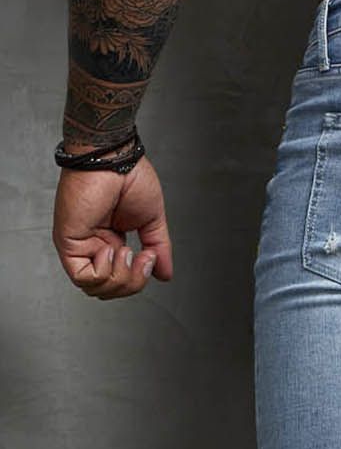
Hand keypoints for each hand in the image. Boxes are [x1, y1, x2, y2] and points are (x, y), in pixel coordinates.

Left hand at [52, 154, 172, 299]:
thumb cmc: (129, 176)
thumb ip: (158, 249)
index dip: (138, 279)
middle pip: (108, 291)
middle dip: (132, 283)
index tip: (150, 257)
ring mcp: (79, 245)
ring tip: (127, 251)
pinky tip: (112, 250)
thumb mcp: (151, 222)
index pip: (120, 281)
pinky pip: (83, 277)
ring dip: (120, 277)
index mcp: (109, 240)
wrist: (115, 158)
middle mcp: (92, 245)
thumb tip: (163, 274)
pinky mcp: (68, 242)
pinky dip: (103, 271)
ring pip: (95, 288)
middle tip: (143, 258)